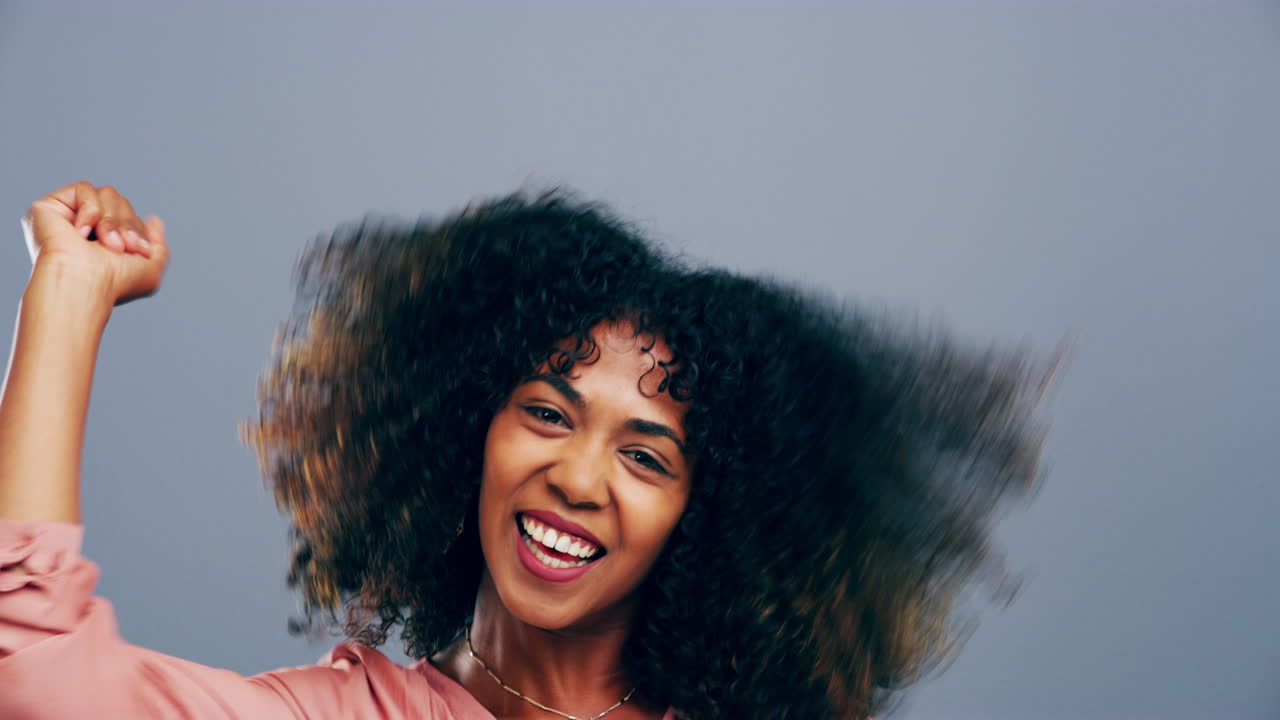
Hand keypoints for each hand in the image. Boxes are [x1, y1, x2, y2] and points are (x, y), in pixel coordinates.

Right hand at [20, 181, 168, 306]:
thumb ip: (158, 244)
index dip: (138, 230)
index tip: (139, 251)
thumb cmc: (116, 284)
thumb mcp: (151, 269)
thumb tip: (153, 218)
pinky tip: (80, 233)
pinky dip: (91, 210)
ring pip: (107, 193)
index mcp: (104, 241)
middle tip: (120, 249)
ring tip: (105, 244)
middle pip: (120, 202)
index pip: (130, 217)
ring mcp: (66, 217)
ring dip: (112, 220)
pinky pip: (84, 189)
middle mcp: (84, 228)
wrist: (87, 284)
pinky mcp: (49, 207)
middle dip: (127, 224)